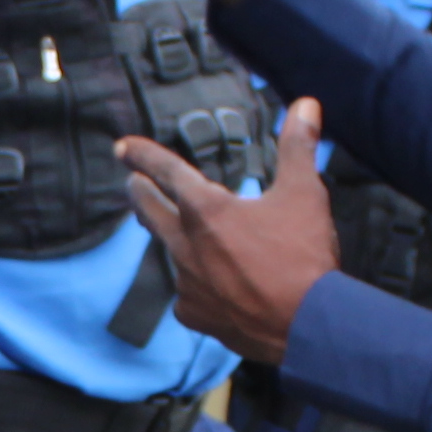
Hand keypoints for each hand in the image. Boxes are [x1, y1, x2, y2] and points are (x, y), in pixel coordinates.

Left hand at [115, 99, 333, 364]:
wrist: (308, 326)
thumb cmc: (305, 257)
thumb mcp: (305, 193)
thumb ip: (298, 146)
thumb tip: (306, 105)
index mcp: (206, 210)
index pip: (166, 171)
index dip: (144, 155)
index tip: (123, 148)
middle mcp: (187, 246)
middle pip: (151, 211)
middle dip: (141, 192)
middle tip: (134, 182)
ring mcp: (187, 284)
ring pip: (170, 253)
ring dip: (170, 237)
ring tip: (173, 230)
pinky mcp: (195, 315)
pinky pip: (185, 293)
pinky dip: (194, 282)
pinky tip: (205, 285)